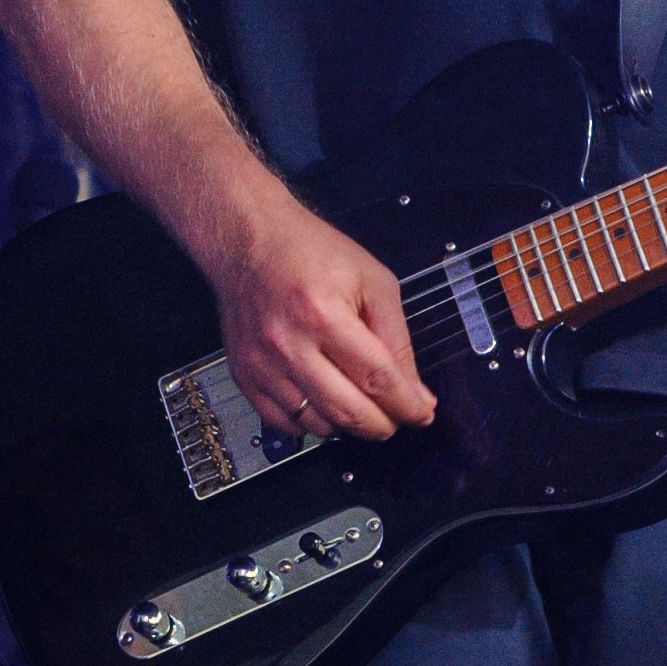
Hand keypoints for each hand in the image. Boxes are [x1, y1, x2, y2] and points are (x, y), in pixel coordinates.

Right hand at [206, 183, 436, 442]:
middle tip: (398, 417)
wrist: (248, 240)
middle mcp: (288, 344)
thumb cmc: (312, 251)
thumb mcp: (373, 280)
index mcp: (324, 314)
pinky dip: (313, 424)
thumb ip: (396, 337)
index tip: (422, 414)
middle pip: (347, 411)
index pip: (376, 378)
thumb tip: (415, 392)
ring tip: (364, 407)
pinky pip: (284, 422)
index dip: (407, 405)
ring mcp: (262, 365)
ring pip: (317, 424)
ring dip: (349, 425)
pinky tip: (328, 405)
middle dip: (383, 425)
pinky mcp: (244, 375)